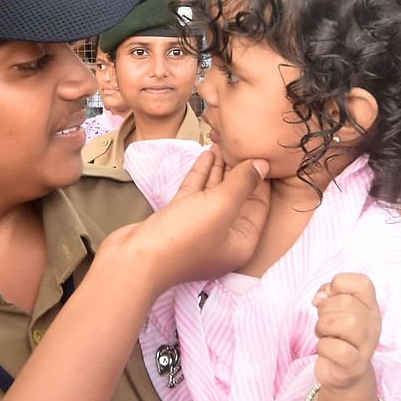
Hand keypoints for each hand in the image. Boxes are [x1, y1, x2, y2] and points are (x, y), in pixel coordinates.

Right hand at [103, 147, 270, 291]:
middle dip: (239, 170)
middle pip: (237, 198)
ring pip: (215, 194)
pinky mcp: (179, 220)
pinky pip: (196, 194)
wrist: (136, 257)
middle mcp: (224, 237)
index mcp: (242, 241)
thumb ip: (243, 184)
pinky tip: (206, 155)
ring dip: (219, 169)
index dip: (261, 178)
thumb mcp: (220, 207)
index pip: (259, 204)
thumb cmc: (183, 237)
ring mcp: (200, 229)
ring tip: (222, 143)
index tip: (262, 152)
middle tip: (241, 143)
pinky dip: (201, 175)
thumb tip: (264, 164)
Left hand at [312, 273, 380, 393]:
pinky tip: (325, 350)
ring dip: (323, 327)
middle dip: (325, 310)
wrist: (343, 372)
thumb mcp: (333, 310)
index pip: (363, 283)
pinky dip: (323, 347)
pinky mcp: (355, 365)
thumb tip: (322, 296)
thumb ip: (328, 294)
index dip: (340, 283)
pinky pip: (337, 349)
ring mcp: (366, 346)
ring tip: (324, 334)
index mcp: (370, 308)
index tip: (329, 296)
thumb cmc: (337, 335)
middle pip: (346, 303)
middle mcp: (373, 325)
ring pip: (344, 323)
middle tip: (325, 322)